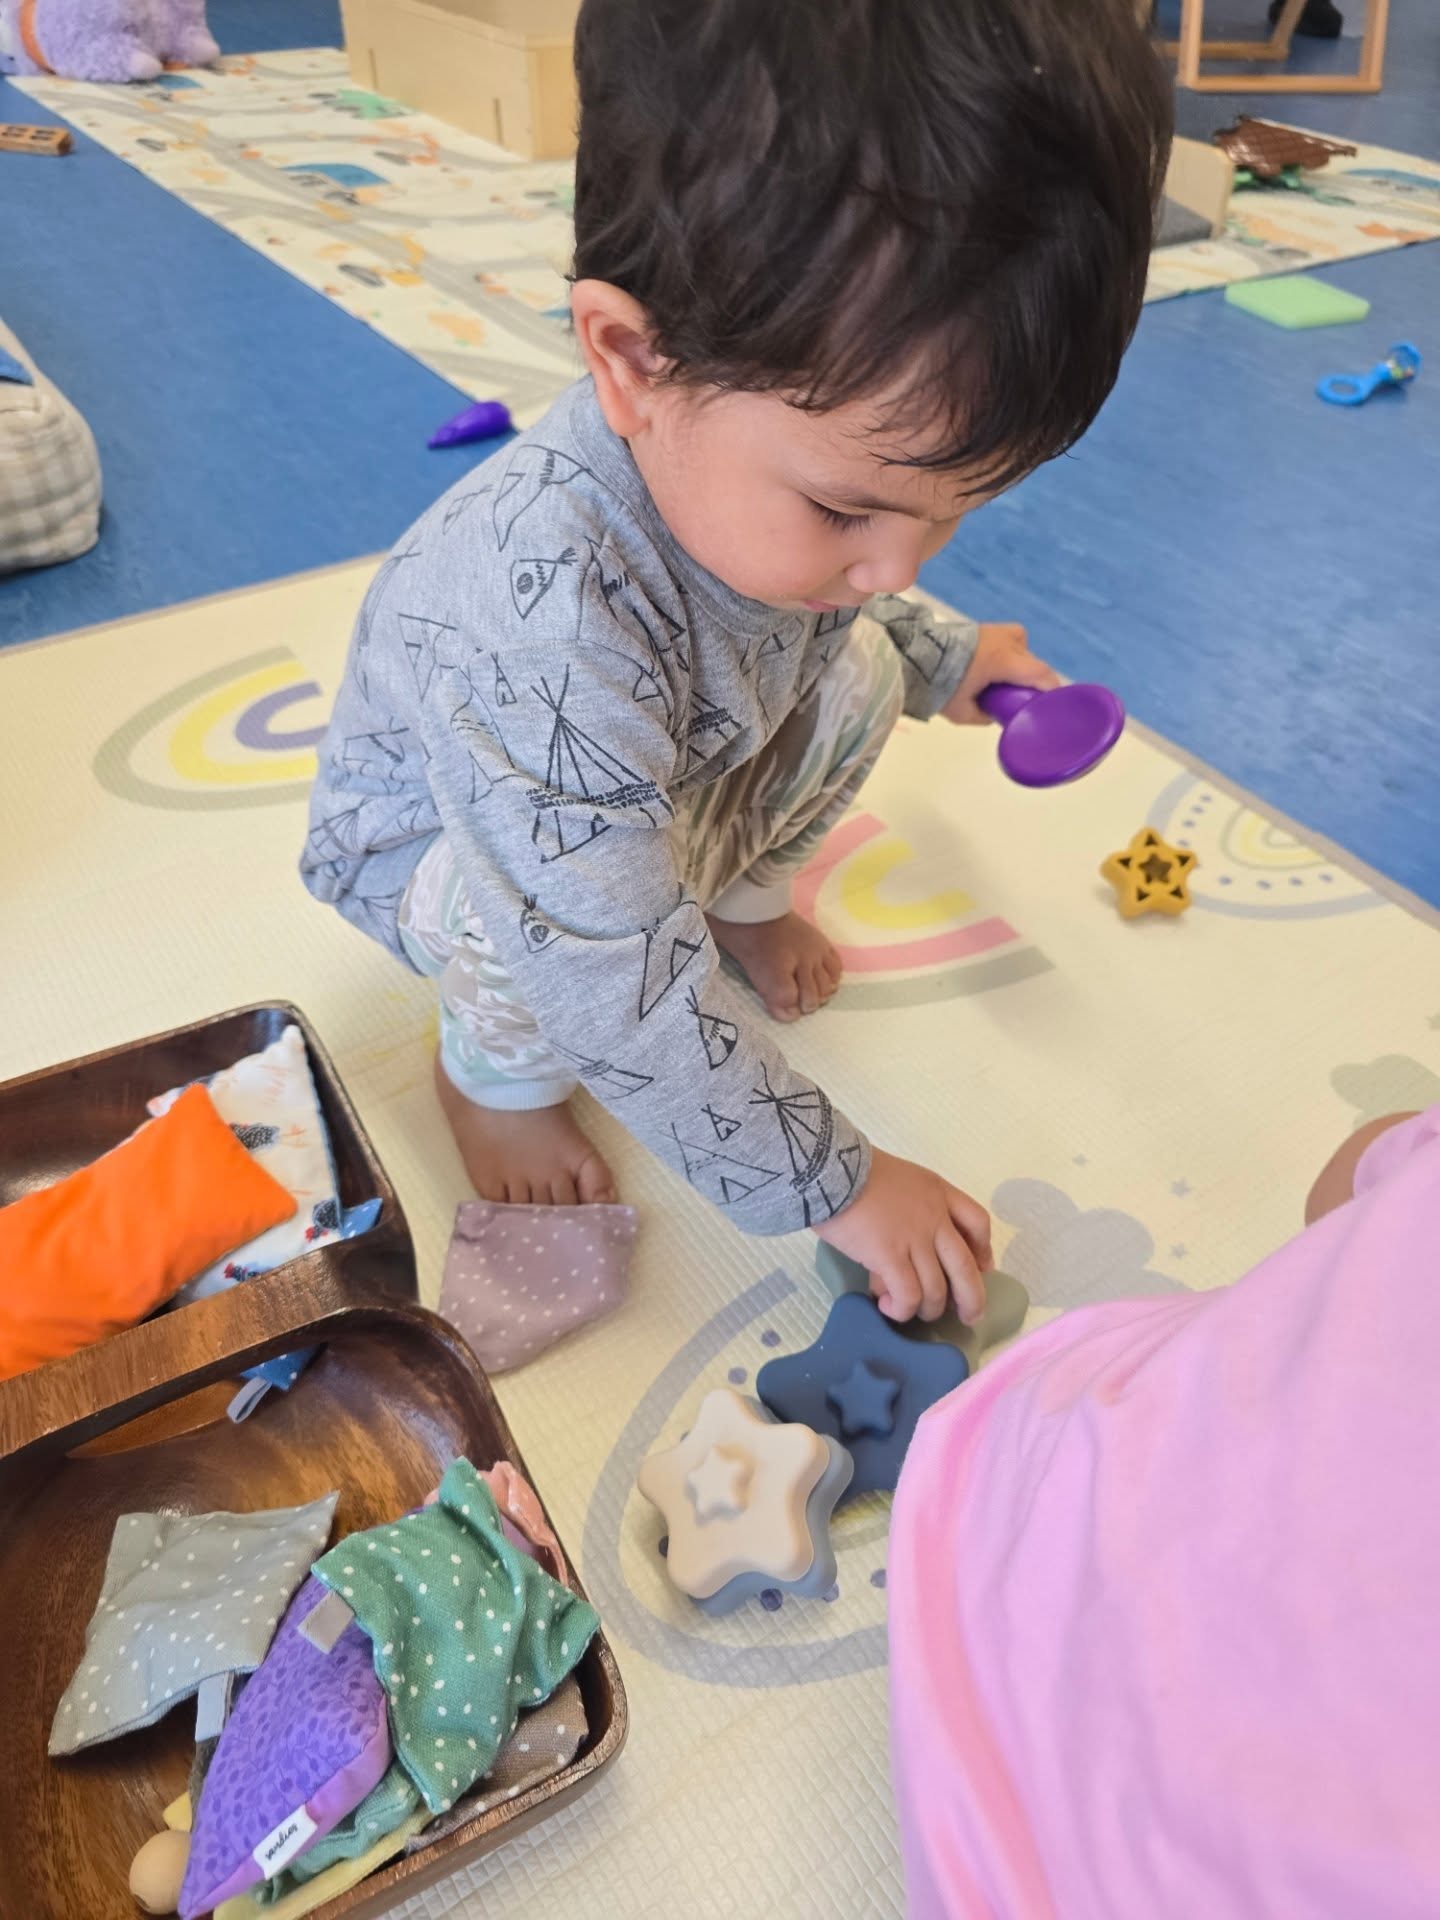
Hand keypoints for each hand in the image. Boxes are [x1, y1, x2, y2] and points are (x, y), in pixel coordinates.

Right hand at [814, 1149, 992, 1323]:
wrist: (829, 1168)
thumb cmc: (853, 1170)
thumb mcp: (898, 1179)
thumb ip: (911, 1210)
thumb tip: (900, 1258)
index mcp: (937, 1192)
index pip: (977, 1221)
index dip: (983, 1249)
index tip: (981, 1267)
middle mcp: (934, 1217)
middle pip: (966, 1267)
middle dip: (972, 1298)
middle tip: (969, 1316)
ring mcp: (914, 1238)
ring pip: (937, 1289)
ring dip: (929, 1309)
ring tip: (913, 1312)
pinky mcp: (890, 1257)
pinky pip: (908, 1295)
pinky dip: (902, 1310)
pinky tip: (889, 1308)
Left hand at [943, 622, 1059, 726]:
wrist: (914, 656)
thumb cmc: (939, 686)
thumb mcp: (963, 712)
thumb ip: (985, 716)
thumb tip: (998, 716)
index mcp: (1002, 661)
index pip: (1040, 674)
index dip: (1050, 690)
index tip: (1051, 705)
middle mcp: (1005, 642)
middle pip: (1034, 664)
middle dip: (1033, 683)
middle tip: (1022, 701)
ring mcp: (997, 631)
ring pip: (1024, 650)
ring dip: (1022, 666)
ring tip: (1006, 682)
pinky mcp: (988, 628)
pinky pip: (1013, 639)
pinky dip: (1012, 652)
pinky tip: (998, 665)